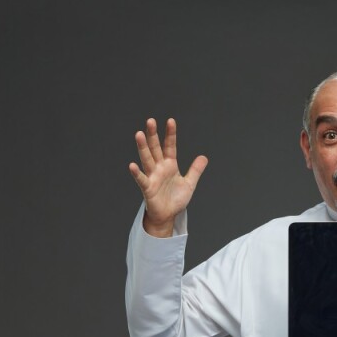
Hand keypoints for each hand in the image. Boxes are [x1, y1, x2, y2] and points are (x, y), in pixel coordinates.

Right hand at [128, 117, 207, 235]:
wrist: (168, 215)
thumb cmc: (175, 199)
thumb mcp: (189, 184)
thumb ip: (195, 170)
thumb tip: (204, 157)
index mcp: (170, 165)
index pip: (170, 146)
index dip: (170, 134)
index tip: (170, 121)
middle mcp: (159, 168)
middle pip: (155, 148)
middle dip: (153, 135)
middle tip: (150, 121)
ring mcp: (153, 176)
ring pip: (147, 159)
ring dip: (143, 147)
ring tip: (139, 134)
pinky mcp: (148, 188)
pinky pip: (142, 179)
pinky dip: (137, 173)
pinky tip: (132, 165)